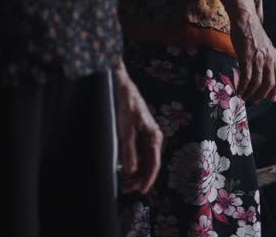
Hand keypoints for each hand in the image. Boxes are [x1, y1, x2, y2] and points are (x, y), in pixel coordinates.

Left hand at [114, 65, 162, 193]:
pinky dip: (132, 162)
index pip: (153, 163)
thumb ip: (128, 150)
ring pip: (143, 159)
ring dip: (135, 172)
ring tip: (124, 183)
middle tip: (127, 189)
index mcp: (154, 135)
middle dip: (139, 178)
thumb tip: (131, 171)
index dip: (148, 178)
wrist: (121, 85)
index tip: (141, 191)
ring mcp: (145, 135)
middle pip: (149, 163)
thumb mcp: (125, 128)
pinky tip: (124, 170)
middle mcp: (152, 137)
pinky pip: (137, 152)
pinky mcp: (137, 133)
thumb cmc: (125, 103)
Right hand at [229, 14, 275, 102]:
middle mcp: (268, 59)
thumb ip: (263, 57)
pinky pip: (247, 77)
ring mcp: (258, 59)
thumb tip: (258, 69)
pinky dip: (243, 86)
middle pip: (269, 82)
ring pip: (257, 82)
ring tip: (245, 97)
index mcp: (273, 56)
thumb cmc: (251, 31)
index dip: (275, 90)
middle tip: (256, 101)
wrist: (244, 19)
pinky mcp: (247, 58)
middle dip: (262, 94)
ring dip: (251, 92)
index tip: (272, 99)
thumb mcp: (263, 45)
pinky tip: (239, 91)